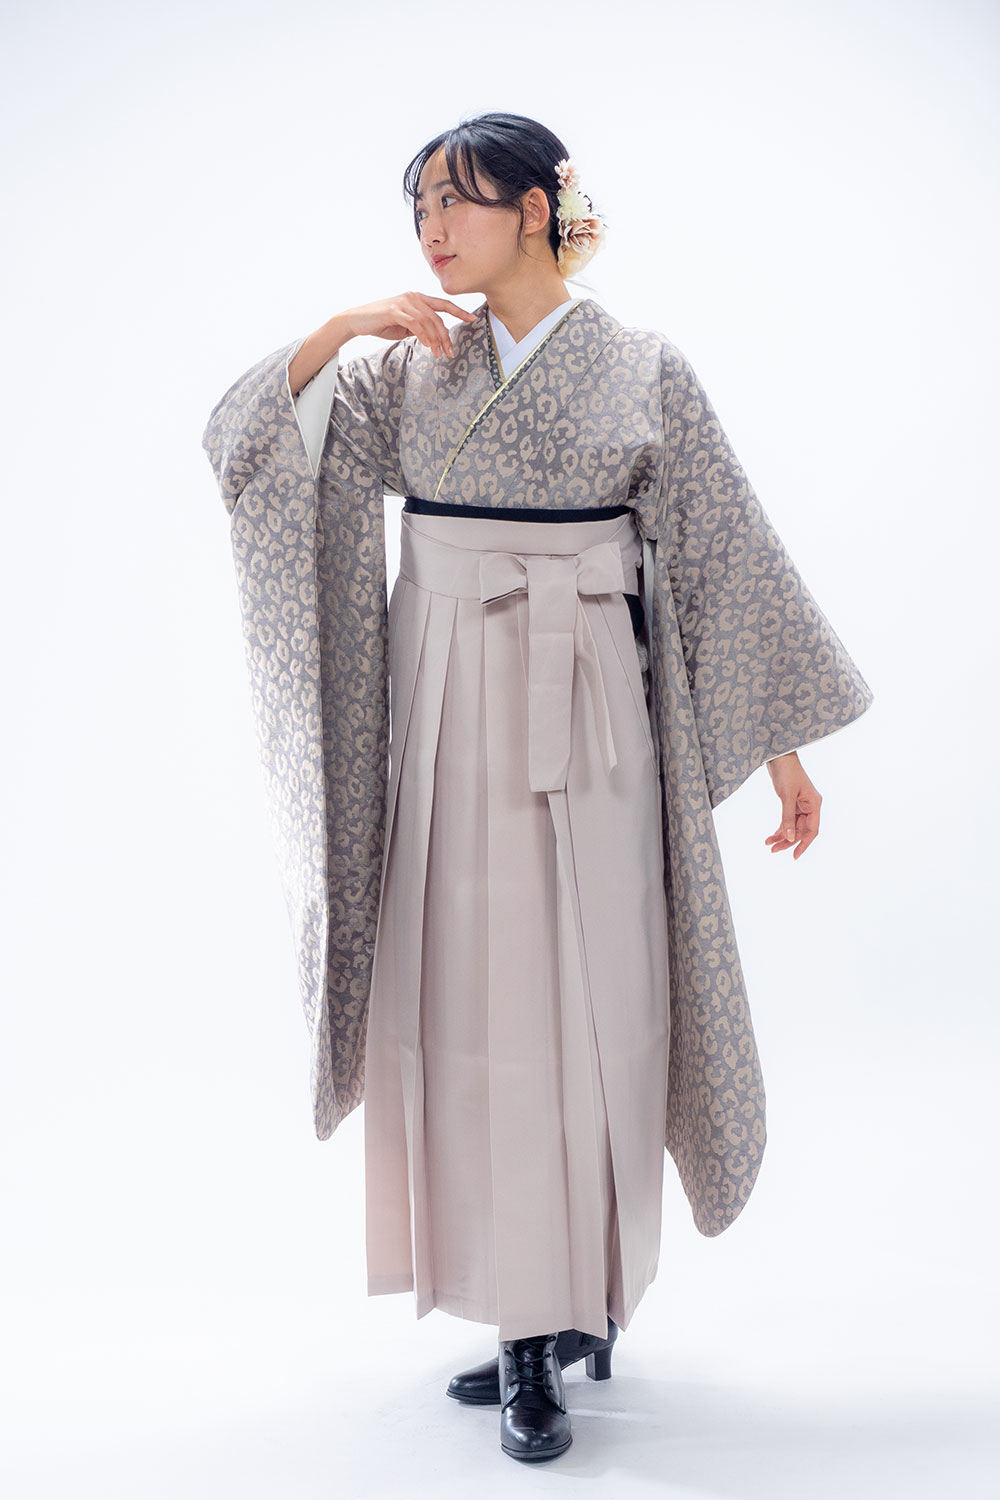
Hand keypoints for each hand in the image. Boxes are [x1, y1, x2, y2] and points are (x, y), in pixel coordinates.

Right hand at [344, 292, 476, 357]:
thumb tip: (433, 337)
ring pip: (428, 321)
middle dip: (445, 336)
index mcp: (418, 298)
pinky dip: (424, 335)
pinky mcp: (396, 310)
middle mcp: (413, 297)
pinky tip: (428, 346)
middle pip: (438, 316)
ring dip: (435, 339)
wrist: (358, 321)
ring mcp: (404, 302)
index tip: (472, 318)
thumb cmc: (381, 323)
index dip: (459, 311)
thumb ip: (419, 327)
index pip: (443, 304)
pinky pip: (416, 324)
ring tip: (439, 353)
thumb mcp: (405, 326)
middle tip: (450, 351)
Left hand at [763, 752, 820, 859]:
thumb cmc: (786, 772)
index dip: (804, 844)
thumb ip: (787, 818)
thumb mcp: (786, 796)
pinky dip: (780, 827)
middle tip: (773, 850)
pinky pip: (787, 820)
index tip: (794, 856)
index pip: (812, 830)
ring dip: (781, 836)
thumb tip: (789, 838)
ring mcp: (800, 804)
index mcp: (814, 804)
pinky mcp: (791, 802)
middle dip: (787, 841)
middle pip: (800, 830)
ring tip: (768, 844)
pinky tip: (770, 836)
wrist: (778, 755)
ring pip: (793, 826)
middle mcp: (809, 806)